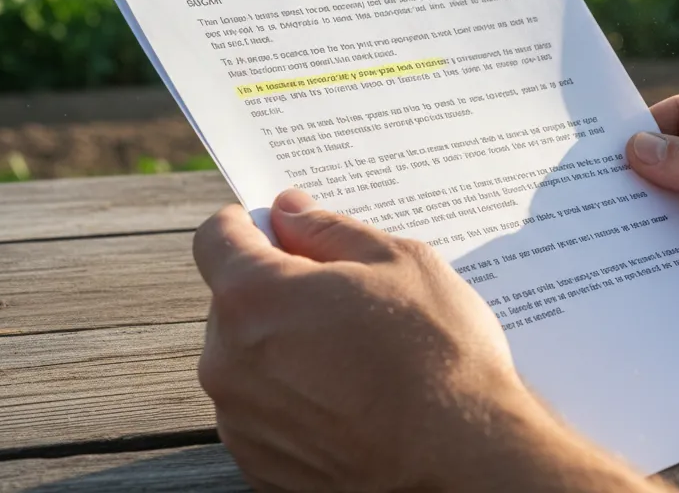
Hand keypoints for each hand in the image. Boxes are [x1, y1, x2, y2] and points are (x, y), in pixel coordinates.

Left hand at [193, 189, 663, 492]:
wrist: (464, 461)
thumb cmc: (439, 355)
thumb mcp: (401, 263)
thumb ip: (330, 230)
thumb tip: (290, 211)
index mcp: (254, 296)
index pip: (215, 237)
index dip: (250, 225)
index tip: (285, 233)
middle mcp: (227, 360)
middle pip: (232, 303)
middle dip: (278, 293)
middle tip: (347, 302)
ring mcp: (240, 421)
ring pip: (249, 362)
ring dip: (286, 351)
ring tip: (359, 362)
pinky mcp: (260, 466)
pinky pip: (266, 415)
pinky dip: (298, 403)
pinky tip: (353, 404)